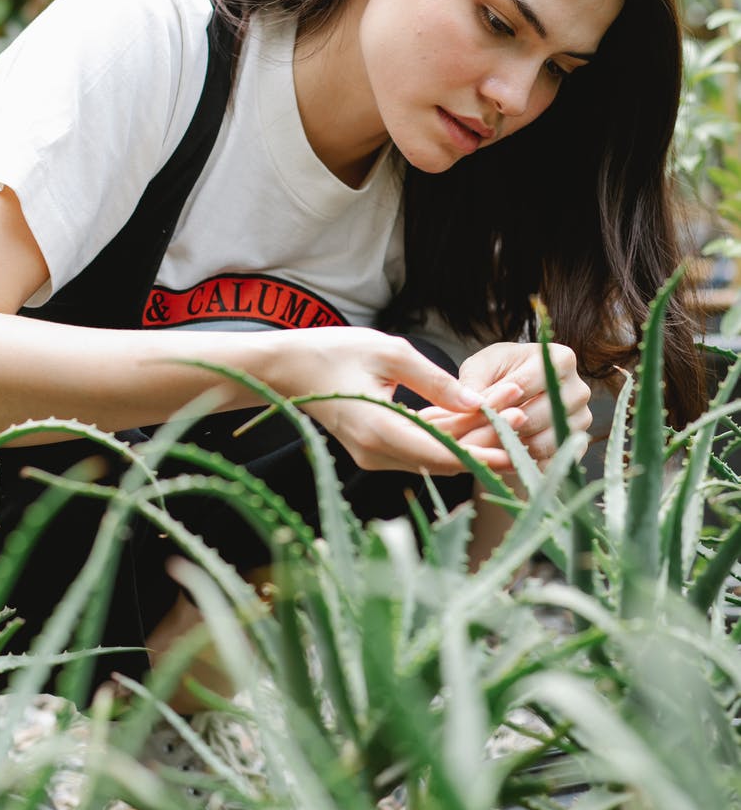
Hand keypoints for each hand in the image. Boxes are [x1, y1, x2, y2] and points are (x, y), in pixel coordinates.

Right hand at [265, 328, 524, 475]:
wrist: (286, 368)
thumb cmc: (333, 352)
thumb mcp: (389, 352)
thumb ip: (435, 380)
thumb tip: (476, 401)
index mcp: (379, 431)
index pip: (442, 455)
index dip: (482, 453)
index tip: (515, 444)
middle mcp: (378, 452)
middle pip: (445, 457)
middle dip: (485, 437)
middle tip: (522, 412)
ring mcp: (376, 453)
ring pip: (436, 451)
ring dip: (471, 432)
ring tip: (509, 406)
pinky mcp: (376, 446)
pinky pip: (420, 443)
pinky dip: (448, 430)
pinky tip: (478, 412)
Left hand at [453, 341, 590, 462]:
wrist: (517, 394)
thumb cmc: (499, 374)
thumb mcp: (481, 368)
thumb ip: (474, 383)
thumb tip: (474, 405)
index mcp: (560, 359)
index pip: (523, 385)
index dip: (494, 401)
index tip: (474, 411)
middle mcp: (579, 389)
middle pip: (535, 416)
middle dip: (502, 427)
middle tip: (476, 434)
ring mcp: (582, 419)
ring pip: (542, 443)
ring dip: (512, 447)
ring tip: (488, 443)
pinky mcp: (579, 445)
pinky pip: (549, 461)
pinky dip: (525, 462)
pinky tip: (505, 455)